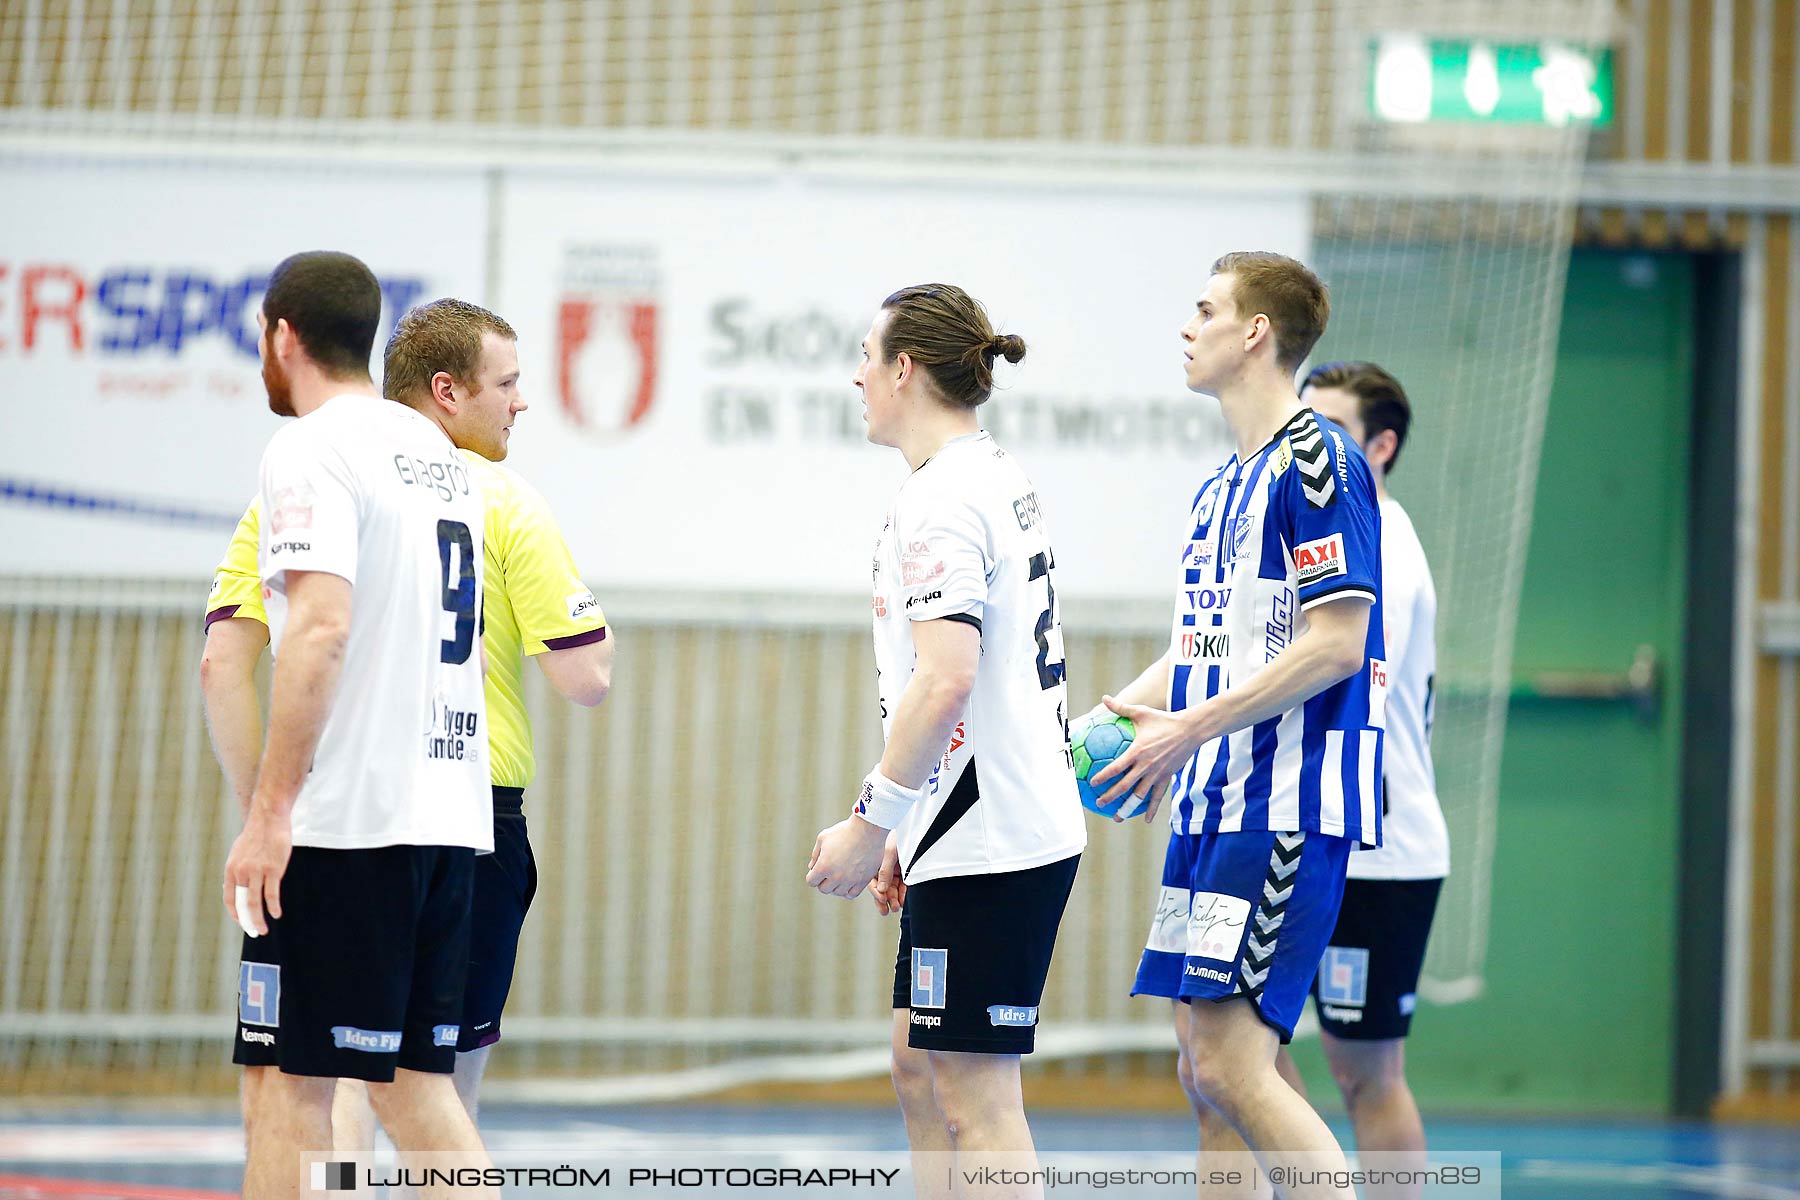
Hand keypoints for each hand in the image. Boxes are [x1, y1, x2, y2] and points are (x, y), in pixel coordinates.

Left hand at [222, 804, 292, 935]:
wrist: (268, 819)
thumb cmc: (256, 834)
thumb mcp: (239, 852)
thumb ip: (237, 869)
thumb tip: (235, 884)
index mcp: (231, 869)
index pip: (228, 899)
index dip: (234, 913)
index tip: (241, 922)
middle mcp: (241, 872)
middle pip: (241, 904)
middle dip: (247, 921)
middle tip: (253, 932)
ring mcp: (257, 871)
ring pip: (255, 903)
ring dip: (258, 919)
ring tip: (263, 929)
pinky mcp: (273, 869)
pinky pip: (271, 894)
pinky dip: (273, 907)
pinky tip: (276, 914)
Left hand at [806, 815, 888, 899]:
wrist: (869, 829)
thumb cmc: (845, 831)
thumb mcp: (824, 838)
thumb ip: (815, 854)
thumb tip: (811, 867)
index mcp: (823, 866)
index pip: (811, 881)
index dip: (813, 875)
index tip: (818, 869)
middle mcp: (836, 876)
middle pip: (824, 889)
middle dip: (823, 881)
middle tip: (829, 871)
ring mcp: (850, 880)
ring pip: (837, 892)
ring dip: (836, 885)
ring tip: (839, 875)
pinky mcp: (863, 881)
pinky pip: (852, 894)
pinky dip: (848, 890)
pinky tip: (848, 882)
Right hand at [869, 830, 905, 915]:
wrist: (911, 825)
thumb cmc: (896, 834)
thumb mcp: (889, 852)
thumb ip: (885, 871)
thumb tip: (880, 890)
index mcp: (874, 862)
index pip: (872, 881)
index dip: (875, 892)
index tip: (881, 899)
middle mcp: (883, 867)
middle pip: (882, 887)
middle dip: (884, 899)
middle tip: (886, 910)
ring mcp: (893, 869)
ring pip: (892, 888)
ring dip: (893, 898)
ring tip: (895, 908)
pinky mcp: (904, 871)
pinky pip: (902, 885)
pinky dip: (903, 893)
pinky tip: (903, 901)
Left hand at [1089, 695, 1209, 823]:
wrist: (1190, 730)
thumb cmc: (1163, 720)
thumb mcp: (1141, 712)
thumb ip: (1121, 708)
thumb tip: (1104, 698)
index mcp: (1137, 751)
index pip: (1116, 767)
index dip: (1102, 775)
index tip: (1091, 782)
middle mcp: (1146, 765)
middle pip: (1125, 785)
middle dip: (1110, 796)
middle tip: (1098, 804)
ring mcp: (1157, 774)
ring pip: (1140, 795)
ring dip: (1128, 808)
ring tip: (1117, 818)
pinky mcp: (1167, 777)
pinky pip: (1158, 797)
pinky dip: (1152, 809)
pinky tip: (1145, 820)